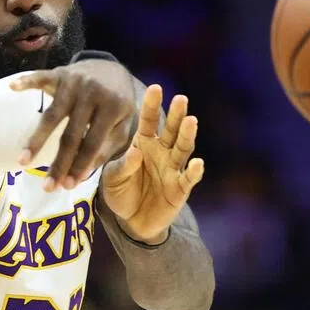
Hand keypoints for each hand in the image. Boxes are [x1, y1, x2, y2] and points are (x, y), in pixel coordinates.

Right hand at [10, 59, 135, 190]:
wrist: (112, 69)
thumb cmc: (115, 105)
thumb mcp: (121, 126)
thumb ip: (106, 149)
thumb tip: (82, 176)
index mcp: (113, 107)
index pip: (93, 143)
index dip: (80, 165)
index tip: (67, 187)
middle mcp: (93, 94)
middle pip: (70, 135)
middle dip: (58, 163)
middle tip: (46, 187)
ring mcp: (74, 82)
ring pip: (52, 115)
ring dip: (35, 140)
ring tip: (22, 161)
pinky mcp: (60, 72)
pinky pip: (40, 77)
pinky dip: (27, 81)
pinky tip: (12, 87)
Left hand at [101, 85, 203, 243]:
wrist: (132, 221)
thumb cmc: (121, 193)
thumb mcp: (112, 179)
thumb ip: (122, 166)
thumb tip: (135, 152)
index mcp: (143, 144)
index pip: (149, 121)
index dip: (152, 106)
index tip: (155, 88)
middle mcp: (161, 152)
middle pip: (172, 130)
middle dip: (177, 115)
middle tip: (181, 98)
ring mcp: (173, 169)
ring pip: (183, 148)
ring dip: (188, 135)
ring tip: (191, 121)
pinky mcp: (180, 188)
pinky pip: (189, 178)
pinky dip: (194, 171)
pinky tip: (198, 163)